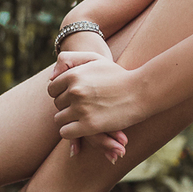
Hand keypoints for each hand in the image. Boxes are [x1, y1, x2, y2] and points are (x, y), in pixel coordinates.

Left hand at [49, 47, 129, 162]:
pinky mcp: (89, 125)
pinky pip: (66, 132)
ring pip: (60, 119)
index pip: (52, 89)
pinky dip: (71, 132)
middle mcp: (75, 91)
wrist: (141, 91)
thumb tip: (51, 76)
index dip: (61, 94)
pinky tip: (82, 128)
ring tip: (83, 117)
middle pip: (57, 104)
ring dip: (69, 120)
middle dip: (67, 106)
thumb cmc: (118, 75)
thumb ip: (70, 59)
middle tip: (83, 107)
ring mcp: (82, 109)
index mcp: (74, 75)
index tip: (73, 97)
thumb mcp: (95, 58)